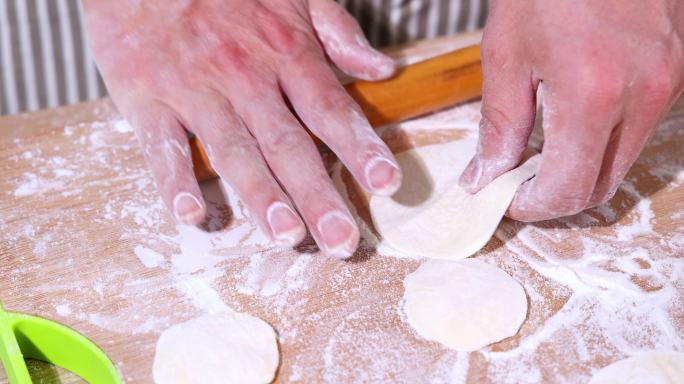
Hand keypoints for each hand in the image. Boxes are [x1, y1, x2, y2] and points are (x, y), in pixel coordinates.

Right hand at [83, 0, 401, 257]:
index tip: (387, 184)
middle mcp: (244, 76)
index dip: (360, 148)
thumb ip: (339, 30)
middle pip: (289, 144)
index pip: (331, 109)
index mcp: (284, 50)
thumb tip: (382, 69)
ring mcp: (195, 89)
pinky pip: (162, 145)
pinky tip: (192, 215)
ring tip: (287, 236)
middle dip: (318, 195)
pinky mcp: (146, 97)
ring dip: (261, 196)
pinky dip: (175, 181)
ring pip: (234, 151)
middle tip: (342, 241)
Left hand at [459, 0, 683, 220]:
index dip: (531, 206)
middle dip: (556, 195)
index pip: (568, 188)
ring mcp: (670, 82)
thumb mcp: (506, 53)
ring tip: (539, 149)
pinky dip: (604, 139)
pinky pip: (640, 127)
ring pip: (624, 160)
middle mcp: (645, 95)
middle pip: (602, 185)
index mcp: (594, 94)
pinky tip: (572, 120)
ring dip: (580, 169)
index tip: (503, 199)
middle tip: (517, 183)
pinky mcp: (678, 70)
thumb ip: (500, 125)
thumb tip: (487, 176)